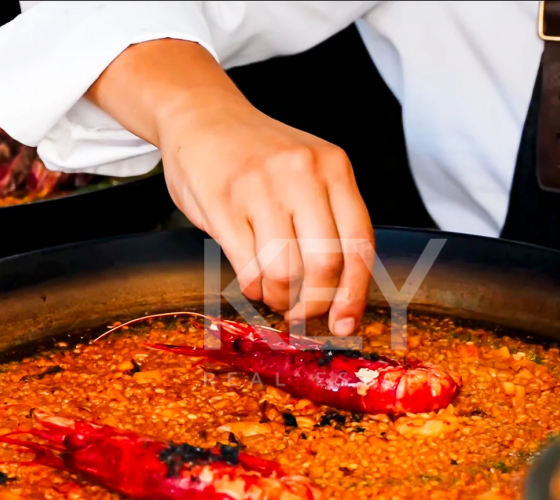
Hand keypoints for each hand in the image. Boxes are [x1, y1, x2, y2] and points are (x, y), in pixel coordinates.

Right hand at [88, 40, 374, 335]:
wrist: (200, 115)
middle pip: (324, 264)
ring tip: (274, 294)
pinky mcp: (222, 203)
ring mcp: (260, 187)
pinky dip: (254, 288)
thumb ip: (329, 219)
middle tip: (302, 314)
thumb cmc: (258, 156)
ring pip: (284, 272)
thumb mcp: (308, 172)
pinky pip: (248, 267)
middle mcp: (302, 173)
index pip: (359, 243)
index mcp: (334, 167)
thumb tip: (342, 294)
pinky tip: (254, 281)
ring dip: (280, 298)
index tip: (344, 324)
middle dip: (313, 304)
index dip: (354, 293)